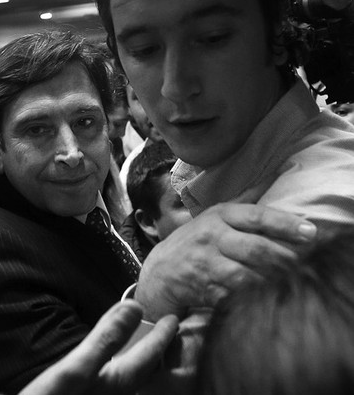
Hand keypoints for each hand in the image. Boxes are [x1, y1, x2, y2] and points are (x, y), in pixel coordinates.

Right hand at [19, 300, 177, 394]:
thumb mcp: (75, 369)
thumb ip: (106, 339)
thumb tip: (135, 308)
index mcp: (116, 383)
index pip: (147, 356)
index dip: (161, 336)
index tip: (174, 319)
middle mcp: (114, 394)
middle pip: (143, 372)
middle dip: (156, 351)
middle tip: (167, 333)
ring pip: (129, 380)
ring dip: (138, 362)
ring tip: (144, 348)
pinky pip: (115, 383)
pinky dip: (121, 371)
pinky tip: (111, 370)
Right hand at [136, 202, 316, 320]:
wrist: (159, 272)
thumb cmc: (195, 242)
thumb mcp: (215, 215)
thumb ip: (247, 200)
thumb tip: (278, 172)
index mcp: (219, 216)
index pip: (256, 217)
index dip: (285, 224)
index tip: (311, 232)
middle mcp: (211, 237)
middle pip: (255, 248)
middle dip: (285, 258)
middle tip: (309, 264)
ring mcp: (205, 264)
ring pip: (246, 275)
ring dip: (271, 280)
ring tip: (294, 282)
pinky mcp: (202, 288)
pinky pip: (232, 295)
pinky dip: (250, 299)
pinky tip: (266, 299)